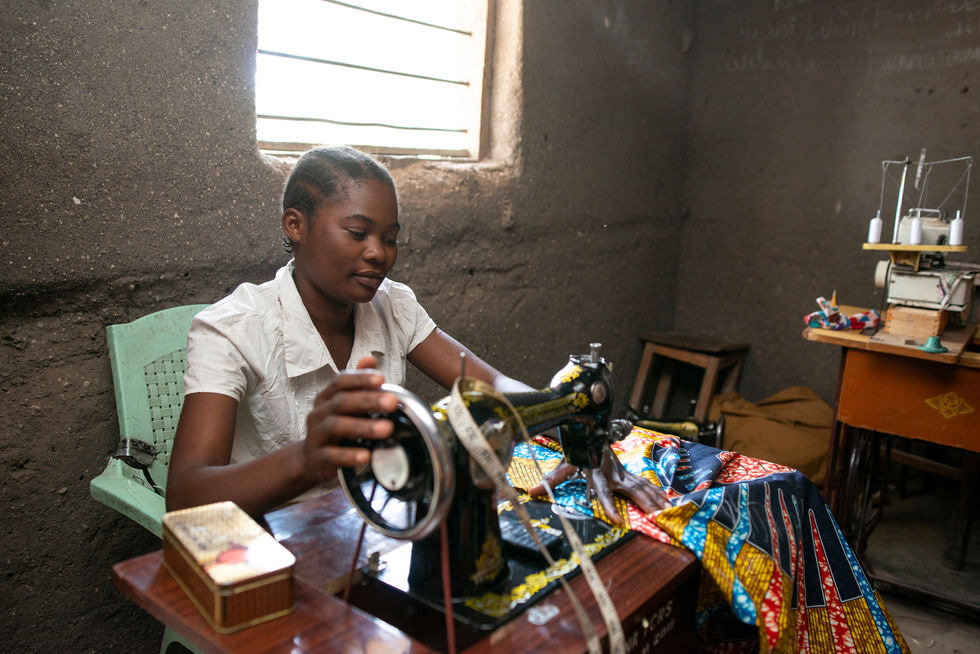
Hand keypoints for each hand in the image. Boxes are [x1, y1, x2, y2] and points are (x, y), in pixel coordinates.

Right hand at [302, 356, 398, 482]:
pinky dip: (349, 455)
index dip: (359, 379)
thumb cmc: (335, 426)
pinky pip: (332, 456)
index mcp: (327, 398)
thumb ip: (358, 384)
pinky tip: (366, 456)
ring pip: (336, 426)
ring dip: (363, 427)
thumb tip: (370, 358)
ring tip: (387, 428)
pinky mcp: (318, 458)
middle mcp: (319, 413)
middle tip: (392, 402)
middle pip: (341, 402)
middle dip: (368, 401)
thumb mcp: (345, 404)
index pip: (340, 382)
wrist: (310, 460)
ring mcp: (316, 435)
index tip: (381, 379)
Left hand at [527, 443, 670, 523]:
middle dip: (647, 504)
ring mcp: (623, 472)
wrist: (588, 428)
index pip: (603, 493)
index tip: (618, 520)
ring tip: (669, 512)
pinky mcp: (627, 472)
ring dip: (656, 499)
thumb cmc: (575, 449)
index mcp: (598, 472)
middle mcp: (614, 473)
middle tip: (660, 517)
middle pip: (632, 491)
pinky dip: (658, 492)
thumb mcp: (562, 465)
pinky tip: (669, 501)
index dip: (609, 506)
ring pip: (643, 487)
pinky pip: (645, 484)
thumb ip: (550, 481)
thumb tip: (530, 493)